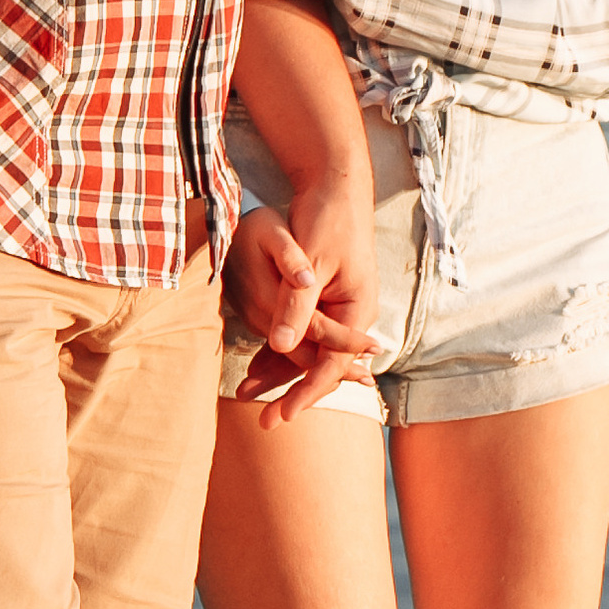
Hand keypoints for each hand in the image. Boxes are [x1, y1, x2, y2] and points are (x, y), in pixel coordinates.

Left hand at [224, 181, 381, 428]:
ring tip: (248, 396)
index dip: (308, 392)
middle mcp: (350, 315)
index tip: (283, 414)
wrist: (335, 186)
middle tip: (265, 421)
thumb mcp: (310, 263)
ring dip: (280, 372)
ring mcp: (336, 308)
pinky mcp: (320, 300)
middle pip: (321, 364)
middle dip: (292, 390)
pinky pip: (300, 333)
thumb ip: (296, 305)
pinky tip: (255, 367)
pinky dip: (278, 349)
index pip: (333, 363)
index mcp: (359, 310)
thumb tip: (280, 346)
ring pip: (308, 351)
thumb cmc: (327, 220)